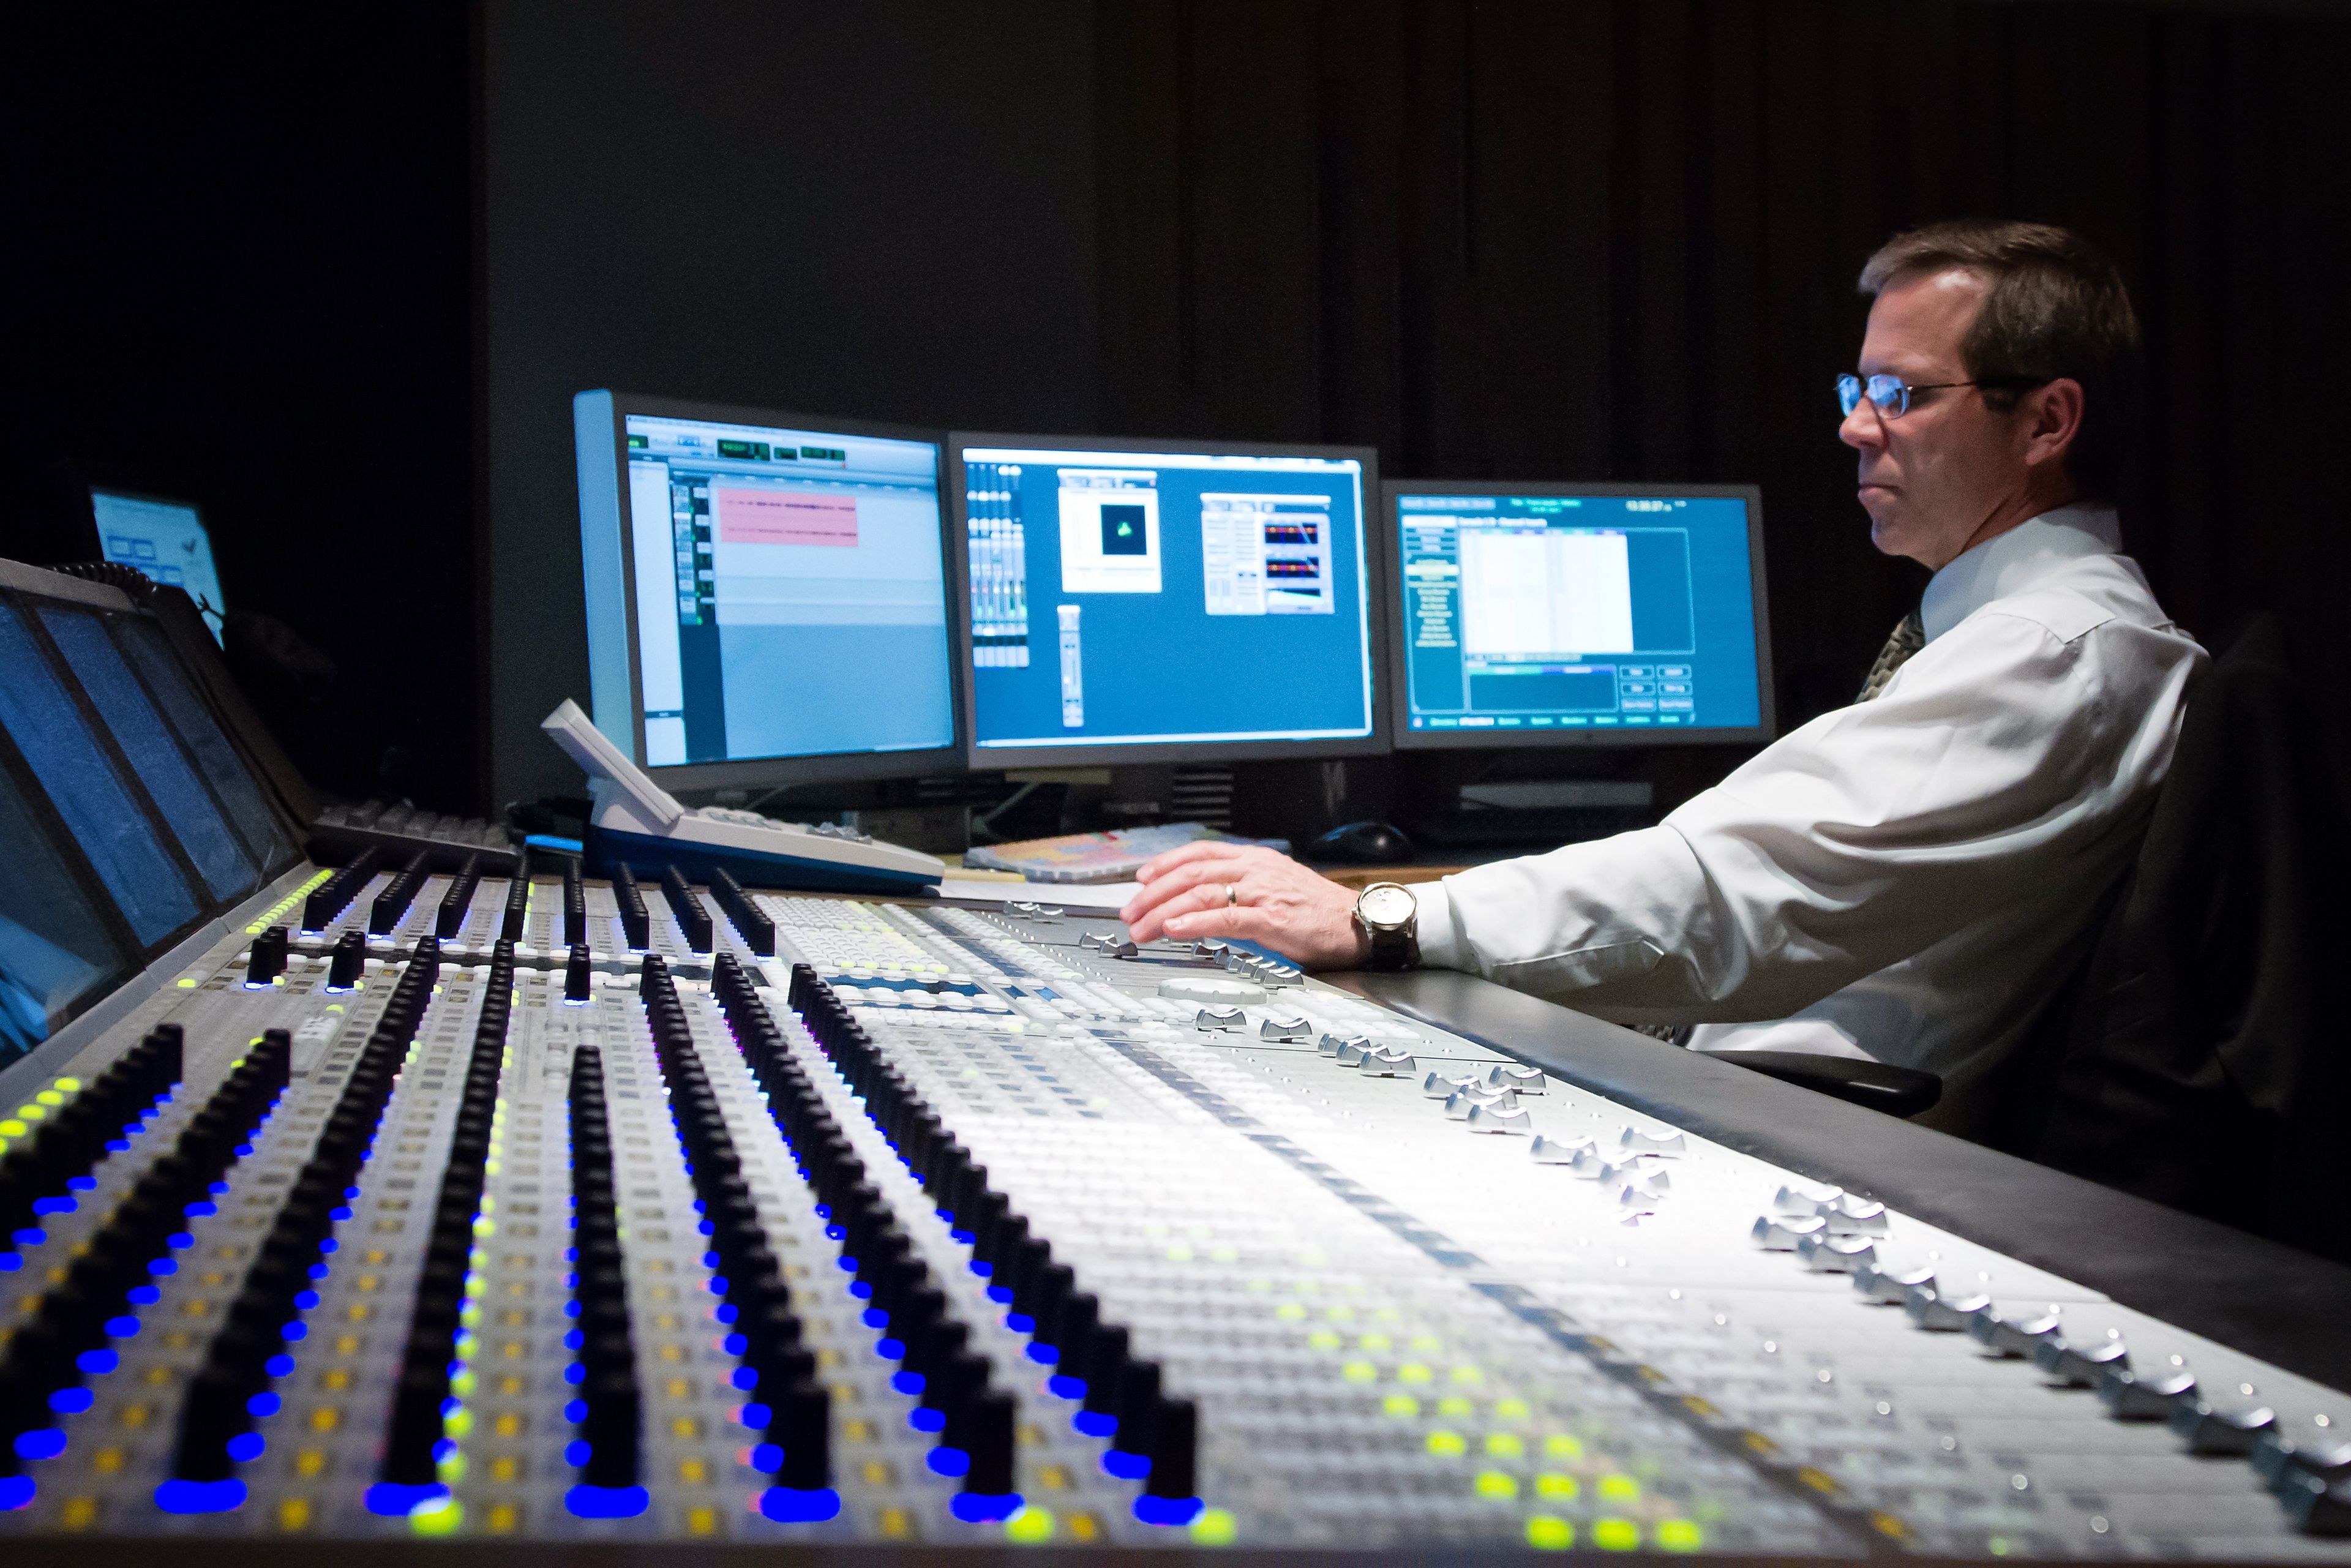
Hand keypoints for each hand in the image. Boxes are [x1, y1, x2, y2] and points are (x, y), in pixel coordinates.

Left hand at [1119, 841, 1369, 967]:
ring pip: (1200, 894)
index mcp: (1255, 859)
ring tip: (1142, 927)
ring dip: (1163, 912)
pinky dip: (1193, 923)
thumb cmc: (1318, 910)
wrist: (1358, 923)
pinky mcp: (1271, 919)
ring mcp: (1262, 892)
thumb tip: (1205, 900)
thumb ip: (1241, 888)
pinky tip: (1174, 930)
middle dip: (1154, 893)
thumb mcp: (1275, 887)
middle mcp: (1255, 870)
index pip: (1200, 854)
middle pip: (1191, 873)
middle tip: (1130, 911)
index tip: (1142, 879)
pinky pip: (1225, 918)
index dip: (1166, 864)